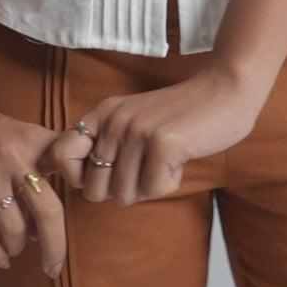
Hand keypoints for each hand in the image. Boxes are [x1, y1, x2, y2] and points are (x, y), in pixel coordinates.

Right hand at [0, 89, 67, 276]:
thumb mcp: (19, 139)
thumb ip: (37, 175)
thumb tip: (42, 233)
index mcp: (34, 141)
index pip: (72, 172)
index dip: (84, 192)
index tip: (85, 210)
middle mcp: (13, 155)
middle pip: (48, 210)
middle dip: (56, 247)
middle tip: (54, 268)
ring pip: (12, 227)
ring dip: (16, 246)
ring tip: (15, 248)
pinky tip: (0, 259)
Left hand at [39, 65, 264, 203]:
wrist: (226, 91)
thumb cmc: (183, 115)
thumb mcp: (135, 119)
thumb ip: (109, 143)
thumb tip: (85, 184)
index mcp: (103, 113)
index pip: (59, 155)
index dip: (79, 177)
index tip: (108, 173)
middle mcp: (114, 120)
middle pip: (94, 191)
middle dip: (122, 190)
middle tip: (147, 168)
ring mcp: (136, 131)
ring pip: (123, 195)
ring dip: (149, 187)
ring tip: (166, 159)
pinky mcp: (162, 144)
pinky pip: (153, 191)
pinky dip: (170, 183)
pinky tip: (181, 159)